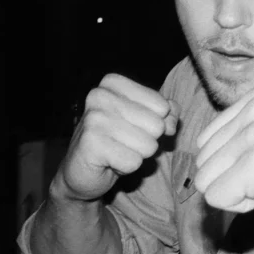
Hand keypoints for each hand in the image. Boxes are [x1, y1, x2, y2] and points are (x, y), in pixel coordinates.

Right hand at [55, 74, 178, 201]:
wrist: (82, 170)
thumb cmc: (118, 141)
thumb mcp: (145, 121)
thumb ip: (166, 113)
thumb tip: (172, 114)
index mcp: (113, 83)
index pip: (163, 106)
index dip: (158, 124)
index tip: (136, 127)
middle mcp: (100, 95)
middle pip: (157, 126)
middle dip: (148, 141)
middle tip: (124, 142)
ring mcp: (94, 119)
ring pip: (148, 145)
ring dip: (137, 155)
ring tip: (117, 151)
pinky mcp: (91, 143)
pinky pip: (134, 162)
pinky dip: (126, 168)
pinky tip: (109, 162)